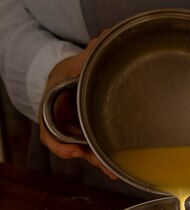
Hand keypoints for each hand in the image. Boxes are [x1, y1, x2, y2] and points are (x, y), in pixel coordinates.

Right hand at [38, 35, 116, 178]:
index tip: (74, 150)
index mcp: (51, 113)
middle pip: (72, 148)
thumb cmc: (65, 75)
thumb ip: (86, 57)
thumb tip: (104, 38)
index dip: (61, 146)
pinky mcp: (89, 136)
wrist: (68, 80)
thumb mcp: (72, 65)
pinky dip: (105, 157)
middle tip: (101, 163)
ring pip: (85, 152)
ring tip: (113, 171)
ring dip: (99, 161)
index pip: (50, 136)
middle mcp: (62, 127)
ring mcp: (75, 133)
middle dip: (87, 157)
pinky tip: (119, 167)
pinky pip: (95, 149)